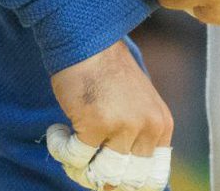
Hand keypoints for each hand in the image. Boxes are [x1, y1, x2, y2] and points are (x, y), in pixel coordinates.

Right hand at [48, 41, 172, 189]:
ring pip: (101, 174)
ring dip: (80, 167)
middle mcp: (147, 127)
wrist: (88, 42)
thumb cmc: (108, 72)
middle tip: (85, 162)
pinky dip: (61, 149)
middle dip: (103, 179)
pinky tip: (58, 131)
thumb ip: (137, 135)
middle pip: (127, 180)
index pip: (154, 177)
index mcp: (162, 124)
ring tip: (70, 145)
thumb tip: (118, 178)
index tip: (109, 178)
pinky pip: (75, 158)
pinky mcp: (95, 124)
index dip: (130, 184)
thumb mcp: (138, 103)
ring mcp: (123, 127)